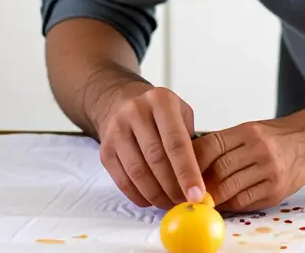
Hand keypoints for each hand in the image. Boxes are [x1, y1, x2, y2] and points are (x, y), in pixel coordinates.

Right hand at [93, 84, 205, 209]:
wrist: (120, 102)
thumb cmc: (158, 112)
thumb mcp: (181, 112)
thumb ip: (191, 140)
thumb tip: (198, 182)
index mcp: (161, 101)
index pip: (176, 142)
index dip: (187, 172)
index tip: (197, 195)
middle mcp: (136, 112)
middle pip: (156, 159)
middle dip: (173, 187)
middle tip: (185, 202)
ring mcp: (117, 131)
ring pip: (138, 173)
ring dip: (156, 195)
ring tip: (169, 203)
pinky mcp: (105, 149)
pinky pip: (122, 180)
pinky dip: (138, 196)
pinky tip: (151, 199)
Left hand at [192, 118, 304, 211]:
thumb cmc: (275, 137)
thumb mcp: (249, 130)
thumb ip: (223, 144)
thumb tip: (190, 160)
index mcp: (247, 131)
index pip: (211, 146)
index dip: (190, 161)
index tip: (178, 171)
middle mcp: (259, 149)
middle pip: (218, 169)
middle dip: (199, 183)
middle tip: (185, 191)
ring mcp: (269, 170)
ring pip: (230, 188)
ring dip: (212, 197)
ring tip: (201, 200)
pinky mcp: (276, 190)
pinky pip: (245, 201)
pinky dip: (229, 205)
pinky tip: (223, 203)